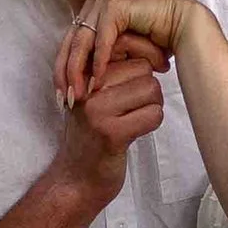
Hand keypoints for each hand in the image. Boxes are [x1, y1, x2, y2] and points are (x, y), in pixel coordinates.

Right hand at [48, 35, 167, 204]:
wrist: (74, 180)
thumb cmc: (89, 136)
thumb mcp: (92, 98)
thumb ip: (110, 73)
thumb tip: (147, 48)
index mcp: (81, 75)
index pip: (125, 47)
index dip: (143, 60)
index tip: (144, 76)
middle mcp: (87, 89)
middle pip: (142, 68)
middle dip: (148, 87)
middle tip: (137, 105)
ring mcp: (98, 112)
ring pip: (151, 90)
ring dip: (153, 105)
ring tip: (136, 118)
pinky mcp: (112, 134)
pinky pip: (153, 115)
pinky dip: (152, 122)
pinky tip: (137, 131)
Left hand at [54, 0, 194, 107]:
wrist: (180, 27)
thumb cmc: (153, 42)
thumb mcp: (118, 56)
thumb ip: (98, 64)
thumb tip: (78, 85)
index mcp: (89, 15)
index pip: (68, 46)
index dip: (62, 72)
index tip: (62, 97)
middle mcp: (92, 6)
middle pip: (70, 43)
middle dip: (66, 74)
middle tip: (66, 99)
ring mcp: (102, 4)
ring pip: (82, 41)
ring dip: (79, 70)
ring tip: (80, 93)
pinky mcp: (115, 7)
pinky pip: (102, 38)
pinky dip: (99, 60)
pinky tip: (98, 79)